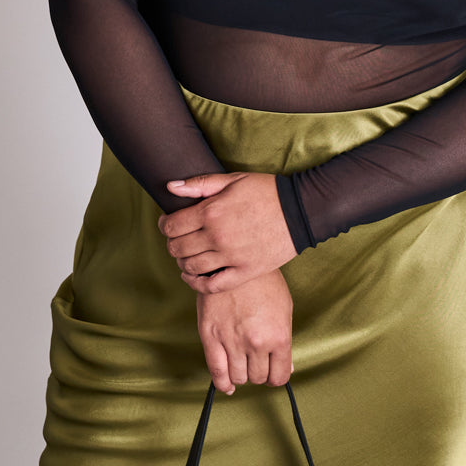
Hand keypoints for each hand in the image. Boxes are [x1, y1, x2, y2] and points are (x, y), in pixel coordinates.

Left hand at [158, 171, 298, 291]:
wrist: (300, 211)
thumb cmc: (266, 192)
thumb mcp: (233, 180)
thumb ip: (199, 184)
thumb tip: (169, 188)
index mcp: (211, 212)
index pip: (172, 226)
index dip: (165, 225)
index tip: (169, 224)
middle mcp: (217, 236)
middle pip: (178, 248)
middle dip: (172, 243)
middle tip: (179, 239)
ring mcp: (231, 257)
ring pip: (191, 267)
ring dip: (183, 262)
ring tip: (187, 256)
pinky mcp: (245, 272)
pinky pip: (212, 285)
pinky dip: (197, 284)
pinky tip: (194, 277)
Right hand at [196, 268, 293, 394]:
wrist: (233, 260)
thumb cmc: (263, 282)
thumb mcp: (284, 309)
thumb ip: (284, 342)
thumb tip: (287, 368)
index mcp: (279, 336)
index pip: (280, 376)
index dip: (276, 376)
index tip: (273, 372)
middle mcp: (256, 343)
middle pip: (258, 377)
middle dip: (259, 372)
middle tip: (257, 361)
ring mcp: (232, 341)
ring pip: (238, 377)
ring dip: (242, 374)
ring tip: (243, 363)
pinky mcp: (210, 337)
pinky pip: (216, 371)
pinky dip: (223, 383)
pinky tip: (228, 384)